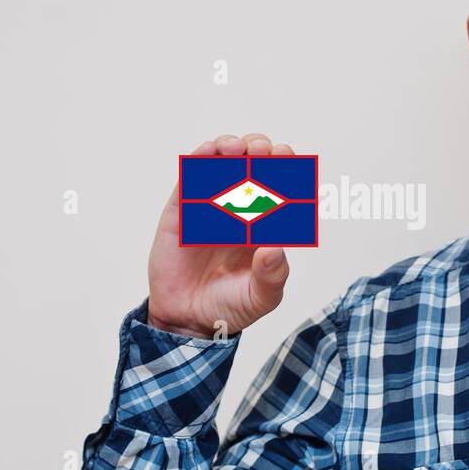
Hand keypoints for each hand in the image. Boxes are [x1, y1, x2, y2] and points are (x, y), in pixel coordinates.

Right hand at [145, 134, 293, 339]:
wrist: (188, 321)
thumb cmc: (230, 307)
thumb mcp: (261, 298)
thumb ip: (273, 276)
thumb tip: (275, 248)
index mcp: (265, 225)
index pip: (280, 187)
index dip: (286, 168)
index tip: (287, 159)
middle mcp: (240, 210)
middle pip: (254, 166)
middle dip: (262, 150)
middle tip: (264, 151)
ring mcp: (210, 207)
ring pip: (223, 164)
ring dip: (232, 148)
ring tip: (237, 148)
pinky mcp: (182, 211)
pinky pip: (189, 179)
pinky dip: (199, 160)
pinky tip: (208, 152)